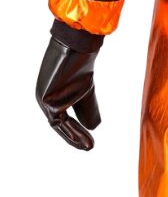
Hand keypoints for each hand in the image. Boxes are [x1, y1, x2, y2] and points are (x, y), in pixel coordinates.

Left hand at [36, 36, 101, 150]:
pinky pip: (58, 121)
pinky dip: (71, 131)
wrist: (77, 48)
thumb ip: (87, 109)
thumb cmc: (80, 64)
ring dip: (74, 137)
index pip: (64, 120)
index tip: (90, 144)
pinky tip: (84, 138)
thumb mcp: (86, 92)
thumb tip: (94, 128)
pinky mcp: (45, 99)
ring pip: (59, 125)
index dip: (77, 132)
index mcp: (54, 97)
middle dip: (75, 137)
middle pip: (61, 124)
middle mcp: (46, 99)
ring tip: (89, 147)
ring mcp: (43, 99)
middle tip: (90, 148)